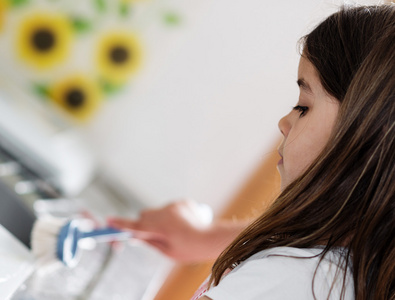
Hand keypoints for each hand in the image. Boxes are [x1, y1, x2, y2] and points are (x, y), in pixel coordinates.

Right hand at [107, 200, 247, 262]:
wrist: (210, 238)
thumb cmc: (189, 249)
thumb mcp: (167, 251)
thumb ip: (149, 241)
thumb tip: (135, 236)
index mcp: (160, 227)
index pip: (136, 225)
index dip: (121, 224)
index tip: (109, 220)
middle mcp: (165, 213)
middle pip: (145, 215)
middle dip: (144, 223)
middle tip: (153, 234)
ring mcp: (174, 205)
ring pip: (157, 211)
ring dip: (159, 218)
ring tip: (174, 230)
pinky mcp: (182, 201)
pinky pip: (170, 207)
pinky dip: (171, 214)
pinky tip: (182, 223)